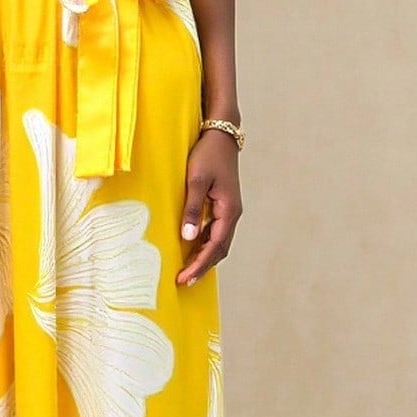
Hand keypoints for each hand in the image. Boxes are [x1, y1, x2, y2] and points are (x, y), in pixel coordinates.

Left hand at [176, 130, 241, 284]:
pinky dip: (205, 245)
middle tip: (183, 281)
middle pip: (220, 249)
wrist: (221, 135)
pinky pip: (215, 232)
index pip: (215, 246)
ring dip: (204, 258)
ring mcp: (229, 210)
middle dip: (203, 266)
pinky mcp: (223, 205)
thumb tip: (187, 237)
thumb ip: (192, 209)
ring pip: (219, 242)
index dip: (200, 264)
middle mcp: (232, 214)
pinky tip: (192, 250)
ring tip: (187, 271)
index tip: (184, 277)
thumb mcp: (196, 180)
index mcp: (229, 210)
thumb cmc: (208, 154)